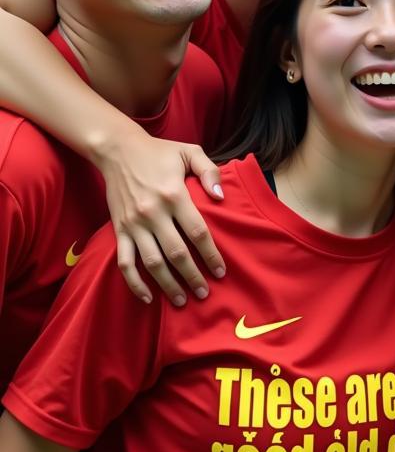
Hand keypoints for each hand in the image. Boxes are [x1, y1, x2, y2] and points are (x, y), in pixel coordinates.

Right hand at [94, 129, 225, 304]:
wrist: (118, 150)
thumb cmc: (160, 152)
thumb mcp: (190, 152)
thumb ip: (209, 172)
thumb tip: (220, 197)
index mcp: (174, 194)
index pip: (196, 232)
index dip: (210, 254)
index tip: (221, 271)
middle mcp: (153, 212)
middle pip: (176, 253)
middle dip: (192, 276)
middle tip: (204, 293)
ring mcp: (133, 224)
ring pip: (151, 262)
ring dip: (167, 284)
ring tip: (182, 300)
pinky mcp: (118, 230)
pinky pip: (124, 262)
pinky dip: (134, 282)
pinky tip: (147, 297)